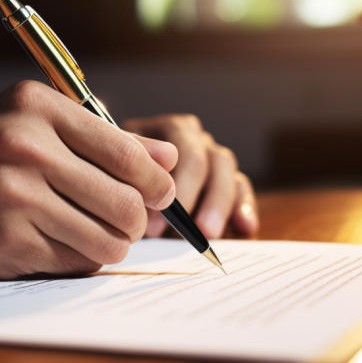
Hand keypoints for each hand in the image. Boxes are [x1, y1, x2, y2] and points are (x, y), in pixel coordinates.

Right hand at [0, 81, 177, 278]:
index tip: (160, 193)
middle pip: (125, 202)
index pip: (125, 151)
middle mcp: (24, 149)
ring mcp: (13, 198)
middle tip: (129, 220)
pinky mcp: (5, 242)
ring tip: (97, 233)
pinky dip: (81, 258)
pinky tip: (62, 242)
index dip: (155, 180)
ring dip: (112, 244)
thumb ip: (100, 136)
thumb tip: (168, 158)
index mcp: (35, 107)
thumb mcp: (29, 121)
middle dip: (137, 219)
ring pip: (107, 240)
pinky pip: (76, 262)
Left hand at [122, 115, 257, 239]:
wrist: (128, 182)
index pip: (181, 148)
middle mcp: (198, 140)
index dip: (173, 185)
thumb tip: (140, 198)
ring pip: (228, 175)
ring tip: (207, 234)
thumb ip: (125, 173)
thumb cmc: (121, 174)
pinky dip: (245, 208)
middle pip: (206, 161)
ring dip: (219, 206)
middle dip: (194, 198)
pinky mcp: (231, 183)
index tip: (155, 222)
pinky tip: (245, 228)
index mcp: (172, 129)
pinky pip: (242, 191)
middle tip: (184, 231)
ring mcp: (216, 159)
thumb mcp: (116, 167)